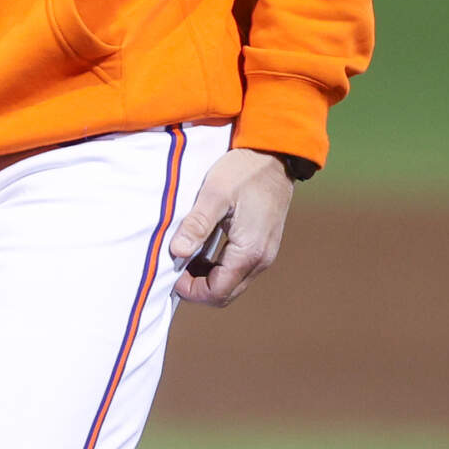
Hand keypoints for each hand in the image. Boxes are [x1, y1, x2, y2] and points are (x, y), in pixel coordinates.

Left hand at [168, 148, 294, 306]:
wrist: (276, 155)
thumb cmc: (244, 170)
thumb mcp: (215, 193)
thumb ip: (197, 224)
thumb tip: (177, 252)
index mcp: (249, 251)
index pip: (217, 292)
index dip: (191, 290)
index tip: (172, 272)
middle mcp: (261, 259)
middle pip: (226, 293)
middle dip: (198, 288)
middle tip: (176, 267)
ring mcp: (266, 253)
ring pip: (233, 283)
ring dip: (208, 278)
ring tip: (187, 257)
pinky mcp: (265, 245)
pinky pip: (240, 270)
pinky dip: (220, 268)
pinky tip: (204, 249)